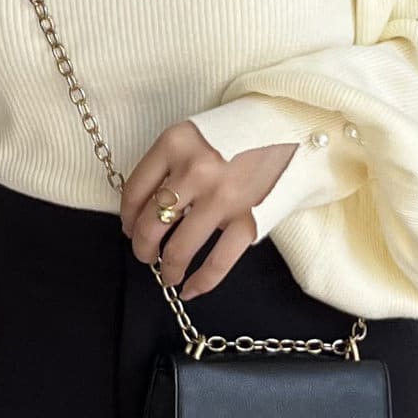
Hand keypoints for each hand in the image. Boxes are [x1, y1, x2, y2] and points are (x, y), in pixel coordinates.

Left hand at [120, 122, 296, 299]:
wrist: (291, 128)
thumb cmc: (239, 131)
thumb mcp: (195, 134)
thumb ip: (170, 165)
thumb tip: (146, 210)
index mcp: (175, 144)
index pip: (134, 191)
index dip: (126, 217)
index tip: (128, 227)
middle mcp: (195, 171)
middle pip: (150, 224)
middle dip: (142, 247)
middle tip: (145, 254)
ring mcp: (222, 198)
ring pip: (179, 248)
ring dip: (168, 268)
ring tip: (168, 274)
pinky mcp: (248, 219)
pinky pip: (217, 262)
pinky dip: (201, 282)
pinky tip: (191, 290)